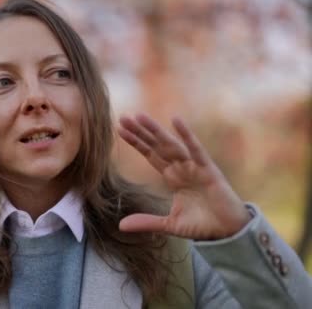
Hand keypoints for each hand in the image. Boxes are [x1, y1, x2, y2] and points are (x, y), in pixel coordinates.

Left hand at [117, 114, 249, 239]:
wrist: (229, 232)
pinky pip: (196, 149)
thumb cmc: (202, 224)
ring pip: (171, 145)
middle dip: (140, 132)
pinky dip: (187, 135)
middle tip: (124, 118)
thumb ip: (146, 222)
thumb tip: (120, 226)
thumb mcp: (169, 224)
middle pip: (156, 146)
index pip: (150, 155)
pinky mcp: (208, 169)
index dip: (136, 142)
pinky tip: (176, 120)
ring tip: (139, 117)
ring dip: (156, 131)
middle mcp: (181, 167)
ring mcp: (194, 166)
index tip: (120, 129)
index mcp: (172, 176)